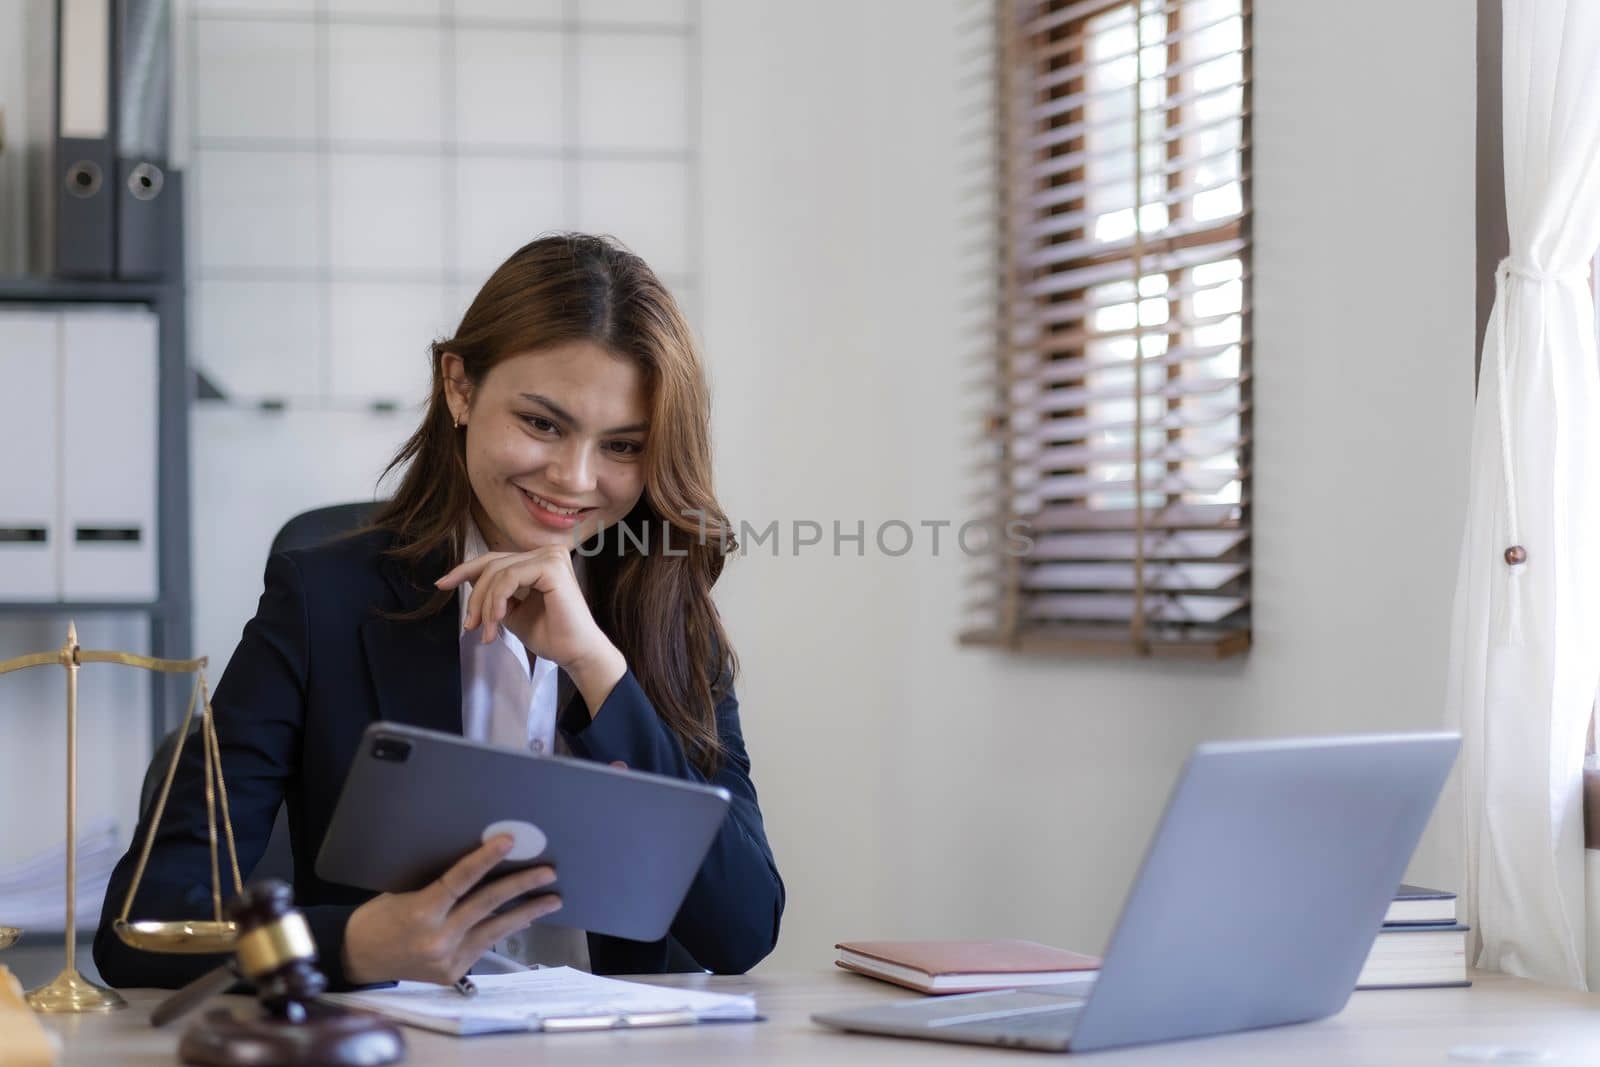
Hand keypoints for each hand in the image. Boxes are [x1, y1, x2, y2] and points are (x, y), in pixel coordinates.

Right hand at [342, 834, 561, 985]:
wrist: (357, 958)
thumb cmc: (378, 918)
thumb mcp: (403, 893)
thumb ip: (439, 885)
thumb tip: (479, 867)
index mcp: (421, 913)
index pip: (461, 880)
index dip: (486, 859)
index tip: (509, 842)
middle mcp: (437, 938)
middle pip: (487, 905)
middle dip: (522, 886)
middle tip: (548, 873)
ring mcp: (447, 959)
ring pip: (495, 929)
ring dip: (527, 912)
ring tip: (552, 900)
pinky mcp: (453, 973)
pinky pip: (484, 946)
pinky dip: (504, 930)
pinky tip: (523, 919)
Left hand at [436, 547, 625, 711]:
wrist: (575, 653)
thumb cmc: (550, 635)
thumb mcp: (512, 610)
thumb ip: (495, 594)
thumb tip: (465, 579)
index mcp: (539, 560)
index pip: (495, 559)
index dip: (465, 570)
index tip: (441, 584)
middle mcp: (547, 552)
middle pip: (492, 564)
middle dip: (474, 596)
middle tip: (469, 626)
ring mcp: (551, 556)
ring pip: (498, 572)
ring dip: (485, 605)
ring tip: (487, 632)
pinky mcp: (552, 567)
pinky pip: (509, 577)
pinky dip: (497, 601)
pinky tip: (498, 622)